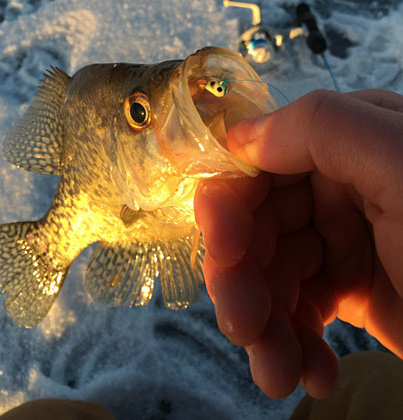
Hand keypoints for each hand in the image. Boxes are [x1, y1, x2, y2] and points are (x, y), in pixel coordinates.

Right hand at [194, 89, 402, 398]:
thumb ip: (323, 127)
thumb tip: (240, 136)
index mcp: (350, 145)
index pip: (259, 165)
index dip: (230, 204)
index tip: (224, 250)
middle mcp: (338, 189)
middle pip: (256, 229)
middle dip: (242, 280)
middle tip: (244, 328)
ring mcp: (340, 242)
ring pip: (268, 277)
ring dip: (264, 326)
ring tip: (277, 371)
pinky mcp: (347, 289)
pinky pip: (295, 309)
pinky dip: (293, 343)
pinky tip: (309, 370)